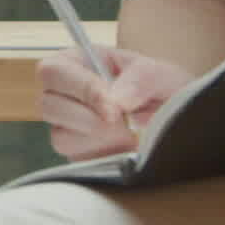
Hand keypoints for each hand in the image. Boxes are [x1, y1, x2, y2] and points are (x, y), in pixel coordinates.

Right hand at [38, 48, 190, 163]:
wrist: (176, 120)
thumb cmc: (162, 89)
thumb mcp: (159, 74)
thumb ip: (139, 79)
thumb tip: (116, 100)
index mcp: (76, 63)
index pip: (54, 71)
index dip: (81, 89)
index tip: (113, 108)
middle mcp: (63, 94)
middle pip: (48, 105)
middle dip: (90, 119)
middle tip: (124, 124)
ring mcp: (66, 126)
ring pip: (61, 137)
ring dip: (101, 139)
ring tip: (130, 134)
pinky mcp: (76, 153)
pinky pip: (77, 160)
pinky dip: (105, 156)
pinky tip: (124, 147)